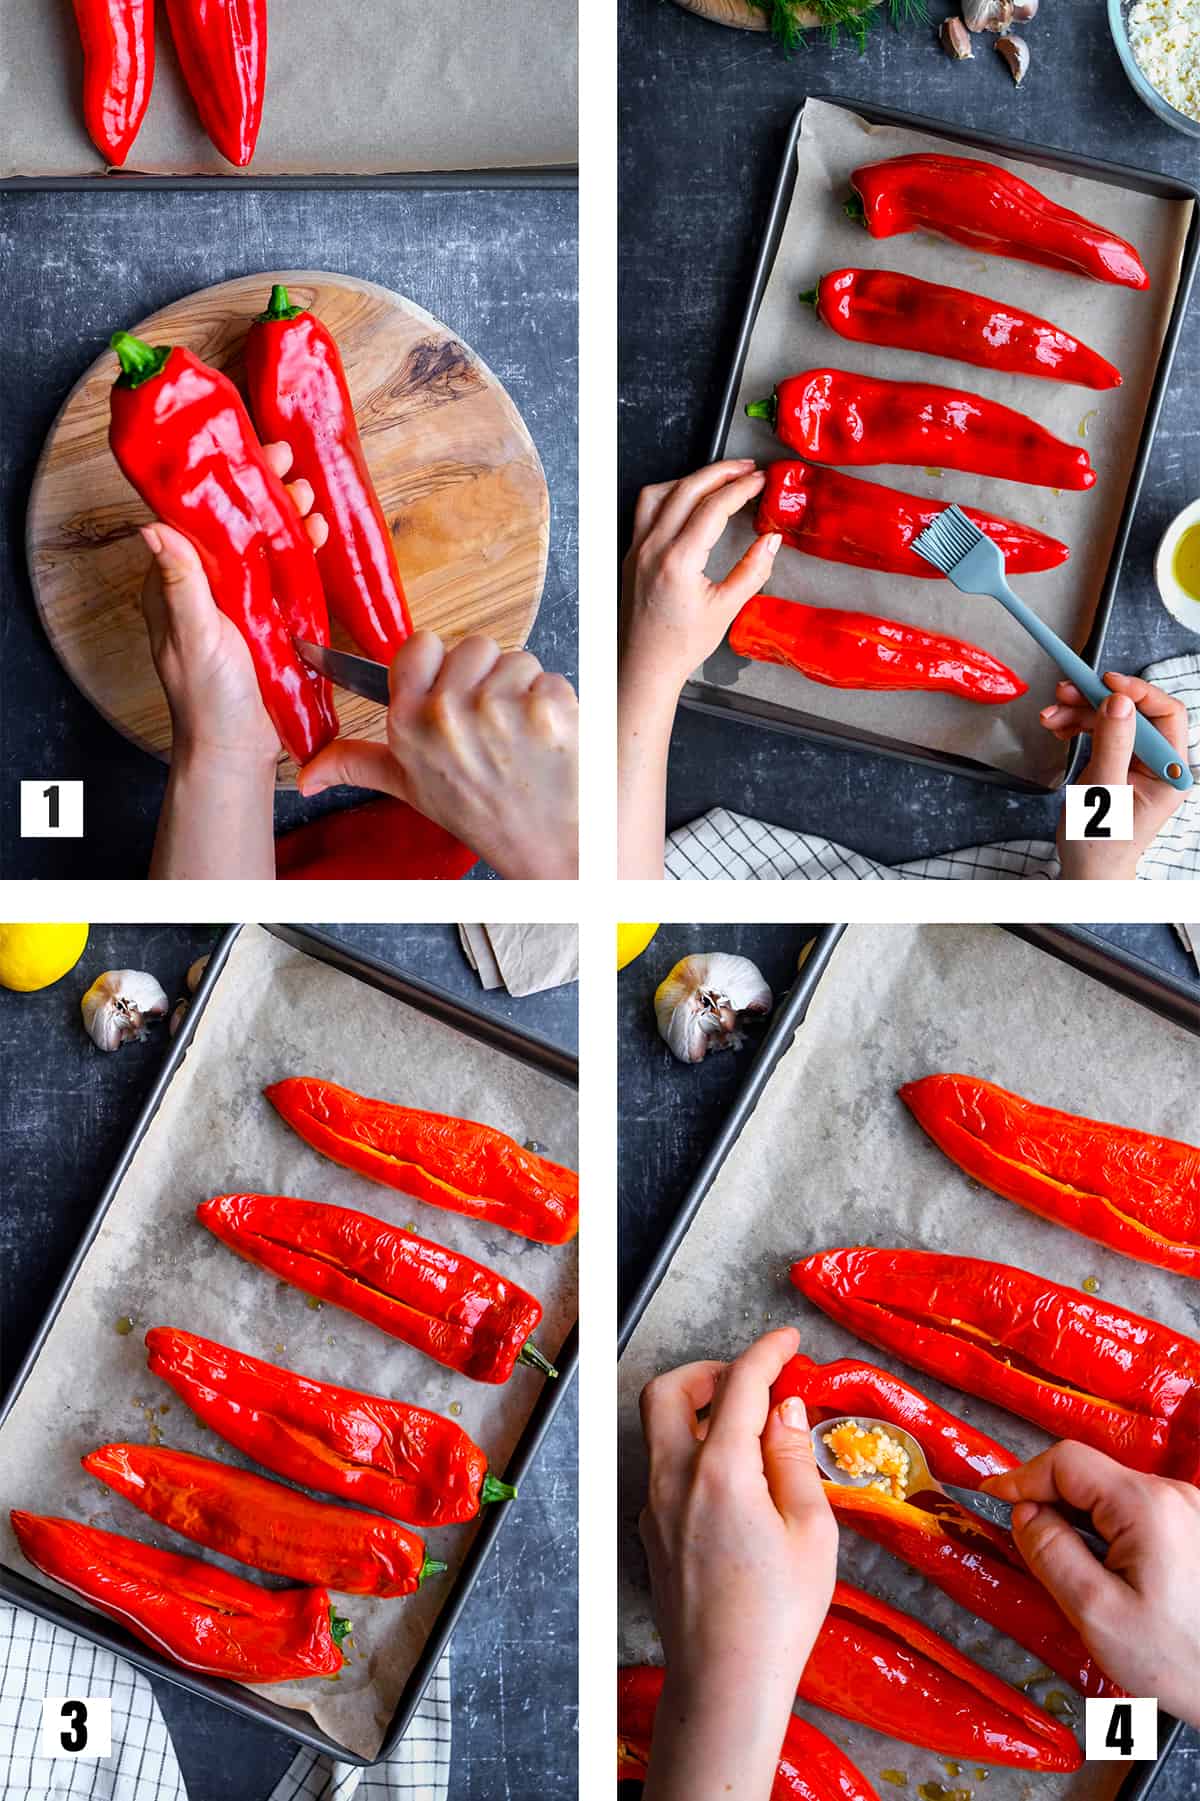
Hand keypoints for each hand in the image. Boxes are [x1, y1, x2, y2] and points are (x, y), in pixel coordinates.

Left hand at [141, 440, 326, 769]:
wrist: (238, 751)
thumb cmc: (208, 701)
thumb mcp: (194, 637)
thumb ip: (181, 583)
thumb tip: (153, 527)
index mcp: (177, 585)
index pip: (196, 518)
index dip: (221, 482)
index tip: (248, 454)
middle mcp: (206, 587)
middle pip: (234, 525)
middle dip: (262, 493)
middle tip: (288, 467)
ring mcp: (239, 603)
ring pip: (263, 546)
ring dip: (286, 519)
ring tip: (309, 498)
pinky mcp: (268, 621)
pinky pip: (285, 577)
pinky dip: (302, 552)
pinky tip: (317, 536)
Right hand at [297, 632, 577, 879]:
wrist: (548, 847)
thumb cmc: (483, 815)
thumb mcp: (411, 787)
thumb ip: (357, 765)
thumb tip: (306, 775)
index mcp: (409, 722)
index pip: (421, 644)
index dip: (443, 665)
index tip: (453, 692)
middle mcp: (447, 712)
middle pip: (475, 646)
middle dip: (490, 678)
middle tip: (493, 726)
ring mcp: (499, 709)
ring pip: (518, 659)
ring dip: (525, 691)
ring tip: (522, 736)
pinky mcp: (546, 709)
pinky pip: (553, 679)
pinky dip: (557, 705)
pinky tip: (548, 739)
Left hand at [617, 460, 780, 877]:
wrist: (645, 666)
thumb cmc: (683, 645)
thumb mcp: (727, 609)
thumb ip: (753, 570)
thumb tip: (772, 539)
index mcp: (678, 561)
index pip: (713, 507)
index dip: (740, 488)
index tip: (760, 480)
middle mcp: (652, 548)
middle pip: (686, 489)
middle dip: (719, 472)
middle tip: (746, 468)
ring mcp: (637, 548)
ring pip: (660, 493)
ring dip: (690, 479)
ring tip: (719, 479)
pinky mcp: (630, 553)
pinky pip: (646, 509)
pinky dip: (669, 494)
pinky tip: (687, 499)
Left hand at [637, 1327, 836, 1800]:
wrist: (724, 1684)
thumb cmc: (777, 1616)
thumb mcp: (811, 1532)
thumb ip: (792, 1458)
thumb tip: (783, 1409)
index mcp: (719, 1471)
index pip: (740, 1385)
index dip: (767, 1352)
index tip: (789, 1340)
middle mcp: (674, 1479)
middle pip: (669, 1390)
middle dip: (709, 1370)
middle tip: (752, 1380)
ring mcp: (655, 1506)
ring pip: (657, 1428)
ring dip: (695, 1408)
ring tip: (746, 1427)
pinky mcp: (652, 1532)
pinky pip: (663, 1467)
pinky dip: (690, 1448)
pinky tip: (732, 1476)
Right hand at [983, 1441, 1199, 1723]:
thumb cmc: (1181, 1659)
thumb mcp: (1096, 1612)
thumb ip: (1051, 1553)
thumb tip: (1024, 1513)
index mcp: (1145, 1504)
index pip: (1065, 1462)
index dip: (1021, 1477)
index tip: (990, 1496)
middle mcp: (1173, 1494)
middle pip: (1090, 1477)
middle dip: (1051, 1505)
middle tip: (1025, 1545)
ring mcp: (1190, 1510)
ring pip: (1113, 1497)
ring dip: (1082, 1523)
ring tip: (1071, 1571)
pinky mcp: (1196, 1530)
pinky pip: (1138, 1516)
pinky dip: (1110, 1534)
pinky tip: (1108, 1575)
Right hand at [1041, 672, 1189, 879]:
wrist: (1086, 871)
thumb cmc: (1100, 844)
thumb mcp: (1104, 792)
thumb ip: (1113, 745)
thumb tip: (1119, 703)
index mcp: (1170, 772)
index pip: (1166, 715)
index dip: (1138, 693)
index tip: (1107, 682)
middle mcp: (1158, 763)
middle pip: (1134, 712)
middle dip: (1097, 700)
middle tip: (1065, 692)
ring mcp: (1137, 762)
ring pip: (1112, 718)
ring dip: (1080, 712)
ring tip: (1051, 715)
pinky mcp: (1116, 763)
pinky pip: (1100, 732)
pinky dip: (1077, 725)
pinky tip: (1058, 726)